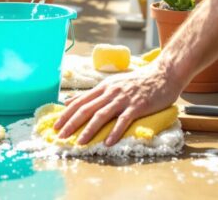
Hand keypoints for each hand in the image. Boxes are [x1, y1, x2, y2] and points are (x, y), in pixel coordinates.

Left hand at [53, 63, 180, 145]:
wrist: (163, 74)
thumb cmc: (137, 82)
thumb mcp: (111, 84)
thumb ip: (91, 94)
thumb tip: (69, 101)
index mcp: (103, 88)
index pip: (79, 102)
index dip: (66, 114)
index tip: (55, 126)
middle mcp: (110, 92)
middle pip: (87, 109)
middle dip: (71, 123)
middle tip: (61, 136)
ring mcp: (123, 99)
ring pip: (102, 115)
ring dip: (89, 130)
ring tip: (79, 142)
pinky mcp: (137, 106)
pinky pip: (124, 120)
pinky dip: (115, 131)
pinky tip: (108, 142)